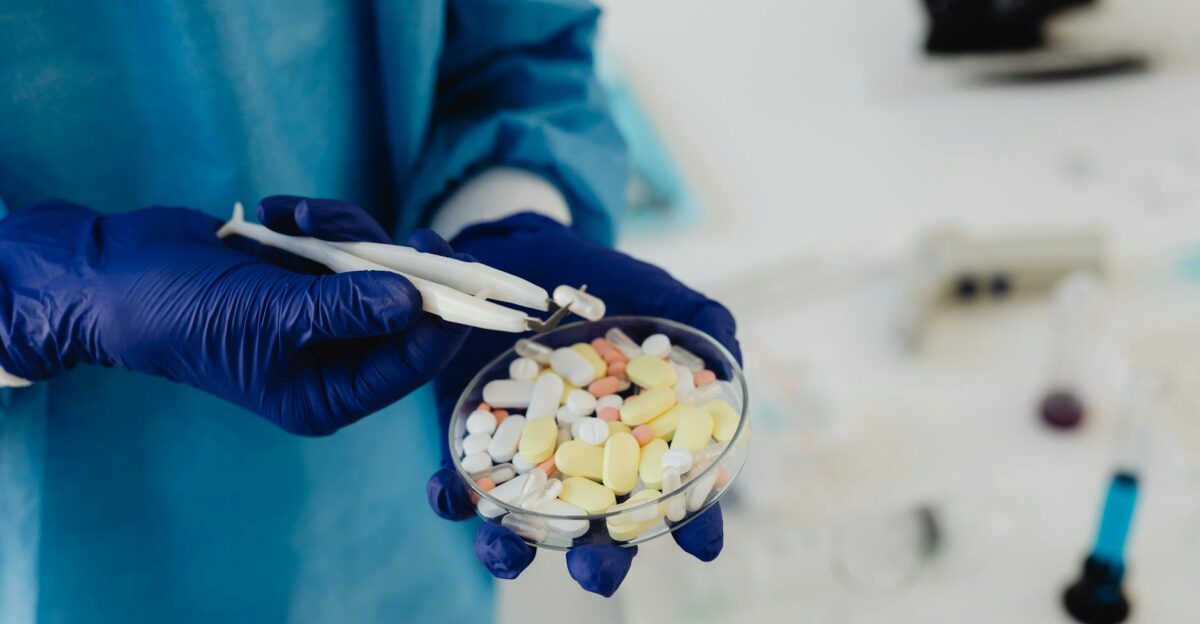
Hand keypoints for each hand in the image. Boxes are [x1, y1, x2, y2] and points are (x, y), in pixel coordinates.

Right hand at [0, 197, 468, 434]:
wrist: (114, 272)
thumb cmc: (181, 312)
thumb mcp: (268, 314)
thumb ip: (345, 309)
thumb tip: (414, 301)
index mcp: (327, 394)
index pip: (410, 363)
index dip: (445, 322)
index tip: (469, 277)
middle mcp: (331, 360)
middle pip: (404, 313)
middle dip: (402, 268)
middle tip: (415, 234)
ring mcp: (320, 315)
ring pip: (376, 268)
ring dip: (348, 233)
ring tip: (300, 217)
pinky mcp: (306, 275)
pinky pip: (343, 242)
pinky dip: (319, 220)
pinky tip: (279, 212)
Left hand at [426, 213, 738, 595]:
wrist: (522, 253)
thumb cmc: (602, 282)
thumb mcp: (658, 295)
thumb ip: (701, 325)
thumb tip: (729, 358)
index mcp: (636, 441)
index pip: (672, 495)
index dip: (694, 523)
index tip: (704, 545)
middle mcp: (583, 463)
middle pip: (597, 531)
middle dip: (599, 562)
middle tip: (598, 572)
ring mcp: (526, 459)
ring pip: (523, 525)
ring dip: (514, 550)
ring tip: (509, 548)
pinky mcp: (471, 443)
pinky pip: (458, 486)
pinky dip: (452, 496)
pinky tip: (451, 490)